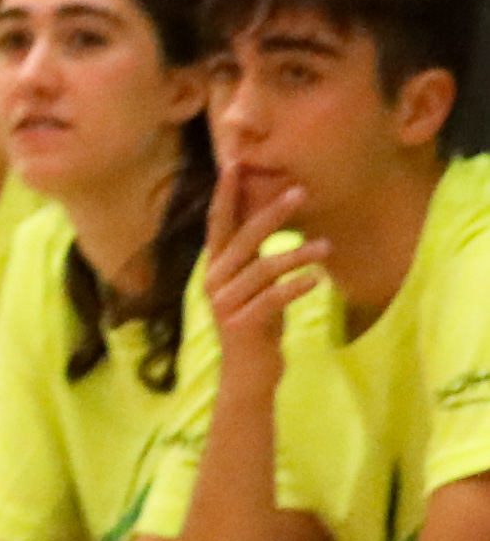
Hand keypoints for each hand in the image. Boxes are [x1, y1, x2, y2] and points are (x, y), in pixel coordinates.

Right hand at [201, 154, 326, 360]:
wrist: (248, 376)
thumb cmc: (257, 326)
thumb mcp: (256, 286)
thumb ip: (256, 258)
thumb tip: (271, 217)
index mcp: (216, 268)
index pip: (218, 224)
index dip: (225, 195)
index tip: (235, 165)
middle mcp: (215, 281)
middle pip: (242, 239)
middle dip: (271, 214)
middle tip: (299, 191)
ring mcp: (224, 304)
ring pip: (262, 269)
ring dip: (297, 255)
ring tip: (326, 247)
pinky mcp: (241, 325)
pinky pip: (272, 299)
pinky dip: (296, 287)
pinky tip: (317, 280)